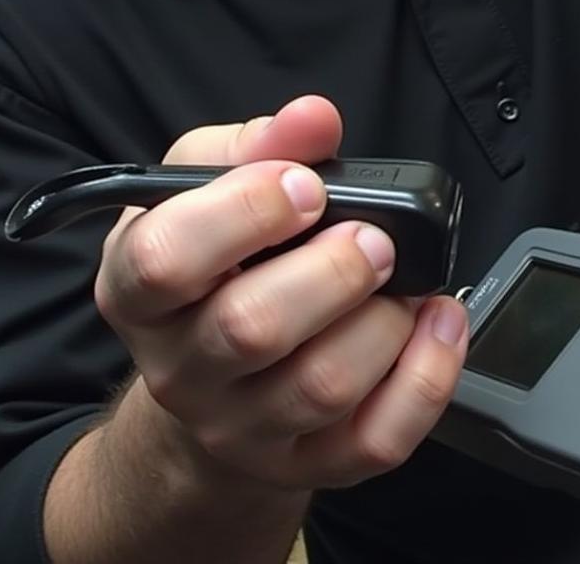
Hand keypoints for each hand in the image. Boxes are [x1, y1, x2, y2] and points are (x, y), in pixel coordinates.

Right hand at [94, 95, 467, 491]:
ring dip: (385, 319)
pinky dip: (427, 375)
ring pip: (324, 385)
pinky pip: (377, 437)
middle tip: (372, 238)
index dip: (245, 211)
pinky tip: (437, 322)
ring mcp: (244, 425)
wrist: (213, 380)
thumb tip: (312, 118)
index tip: (305, 185)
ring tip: (401, 280)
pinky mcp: (308, 462)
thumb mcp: (208, 188)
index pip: (166, 258)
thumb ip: (256, 145)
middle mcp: (183, 367)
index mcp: (142, 289)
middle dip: (333, 269)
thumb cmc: (214, 265)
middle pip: (252, 328)